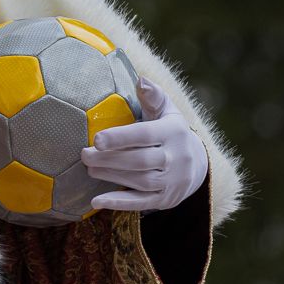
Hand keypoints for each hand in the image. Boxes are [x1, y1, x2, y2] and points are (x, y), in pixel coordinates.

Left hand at [82, 77, 207, 212]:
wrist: (199, 165)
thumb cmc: (171, 130)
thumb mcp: (167, 110)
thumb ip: (153, 95)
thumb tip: (140, 80)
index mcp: (173, 132)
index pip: (145, 135)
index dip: (120, 138)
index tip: (96, 139)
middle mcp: (176, 158)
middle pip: (140, 161)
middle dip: (110, 159)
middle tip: (84, 154)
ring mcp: (172, 182)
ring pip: (139, 181)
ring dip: (111, 176)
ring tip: (89, 167)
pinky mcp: (166, 200)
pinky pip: (141, 203)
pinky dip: (118, 202)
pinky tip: (97, 201)